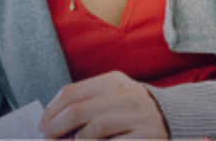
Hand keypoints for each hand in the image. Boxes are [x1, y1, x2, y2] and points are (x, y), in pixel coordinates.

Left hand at [38, 71, 168, 138]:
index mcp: (112, 81)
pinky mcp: (146, 137)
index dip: (51, 111)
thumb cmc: (132, 111)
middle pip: (77, 110)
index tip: (42, 126)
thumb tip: (51, 122)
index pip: (71, 93)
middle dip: (56, 128)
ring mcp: (137, 116)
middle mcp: (125, 94)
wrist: (173, 119)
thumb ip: (85, 105)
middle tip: (47, 139)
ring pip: (93, 129)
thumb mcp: (111, 98)